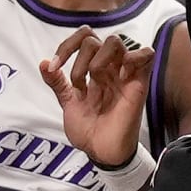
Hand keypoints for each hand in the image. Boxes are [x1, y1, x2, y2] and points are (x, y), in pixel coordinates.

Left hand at [40, 25, 155, 166]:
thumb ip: (57, 83)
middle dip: (79, 58)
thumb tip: (43, 63)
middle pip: (95, 39)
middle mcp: (109, 68)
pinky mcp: (139, 83)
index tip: (55, 65)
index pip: (84, 38)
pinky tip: (120, 74)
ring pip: (115, 41)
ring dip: (98, 59)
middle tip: (78, 83)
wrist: (100, 152)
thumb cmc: (89, 131)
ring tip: (95, 82)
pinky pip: (146, 54)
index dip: (66, 45)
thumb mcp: (68, 103)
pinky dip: (133, 57)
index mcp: (94, 69)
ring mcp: (124, 74)